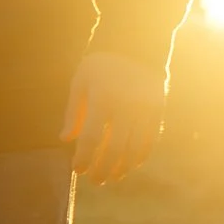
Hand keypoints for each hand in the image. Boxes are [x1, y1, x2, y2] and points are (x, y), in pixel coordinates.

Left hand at [61, 51, 165, 185]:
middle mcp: (127, 105)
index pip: (92, 138)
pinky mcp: (159, 109)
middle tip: (95, 181)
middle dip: (104, 169)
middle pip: (115, 149)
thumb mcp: (81, 81)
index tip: (78, 170)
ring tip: (112, 177)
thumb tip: (65, 140)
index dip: (84, 158)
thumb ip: (73, 111)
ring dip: (123, 168)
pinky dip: (140, 156)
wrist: (138, 43)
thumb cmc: (102, 64)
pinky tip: (130, 165)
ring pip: (135, 148)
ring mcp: (145, 108)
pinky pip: (151, 139)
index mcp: (103, 98)